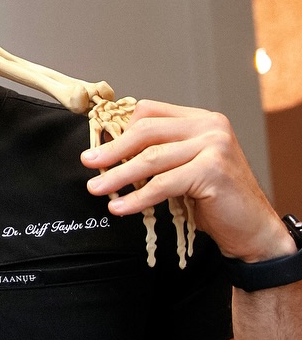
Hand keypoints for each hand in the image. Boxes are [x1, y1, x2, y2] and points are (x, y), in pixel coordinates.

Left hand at [81, 100, 291, 262]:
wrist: (251, 227)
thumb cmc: (214, 199)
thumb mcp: (183, 167)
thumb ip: (158, 153)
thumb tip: (108, 153)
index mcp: (201, 120)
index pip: (150, 112)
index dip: (119, 129)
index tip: (98, 146)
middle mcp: (210, 127)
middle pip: (146, 131)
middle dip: (112, 150)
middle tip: (89, 163)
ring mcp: (215, 146)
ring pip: (151, 158)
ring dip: (118, 176)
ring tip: (97, 189)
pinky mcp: (213, 171)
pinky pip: (163, 184)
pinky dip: (137, 197)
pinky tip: (121, 207)